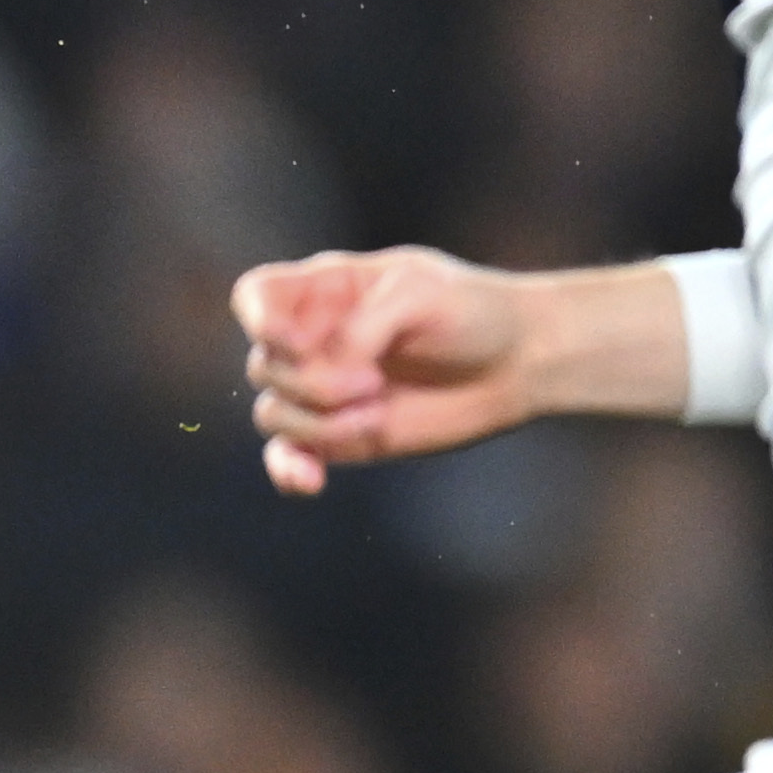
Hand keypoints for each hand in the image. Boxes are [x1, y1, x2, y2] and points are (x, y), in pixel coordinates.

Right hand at [235, 247, 576, 495]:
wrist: (516, 362)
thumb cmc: (470, 311)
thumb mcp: (418, 295)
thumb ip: (361, 327)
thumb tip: (325, 374)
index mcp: (324, 292)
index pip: (256, 295)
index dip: (258, 319)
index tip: (294, 342)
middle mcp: (313, 339)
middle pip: (263, 364)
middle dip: (311, 381)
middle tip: (374, 380)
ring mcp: (321, 390)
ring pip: (273, 413)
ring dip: (318, 422)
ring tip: (375, 414)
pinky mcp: (337, 436)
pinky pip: (286, 457)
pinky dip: (289, 471)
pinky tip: (312, 481)